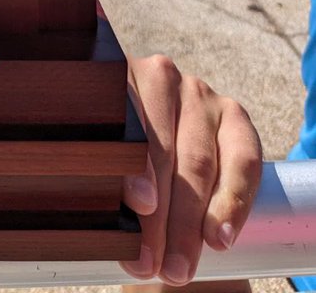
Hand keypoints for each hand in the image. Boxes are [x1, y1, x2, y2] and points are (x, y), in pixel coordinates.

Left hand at [121, 54, 261, 285]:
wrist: (159, 169)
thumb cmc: (118, 171)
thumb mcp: (102, 170)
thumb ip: (106, 183)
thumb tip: (112, 215)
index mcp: (113, 80)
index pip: (124, 122)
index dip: (134, 165)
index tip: (139, 204)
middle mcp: (157, 75)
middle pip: (163, 150)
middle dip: (159, 216)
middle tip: (152, 263)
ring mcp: (197, 91)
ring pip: (199, 162)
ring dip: (189, 223)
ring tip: (177, 268)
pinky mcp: (233, 114)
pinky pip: (241, 160)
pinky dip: (232, 202)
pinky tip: (219, 237)